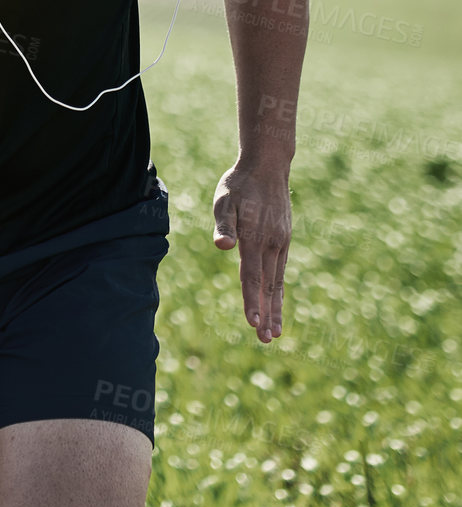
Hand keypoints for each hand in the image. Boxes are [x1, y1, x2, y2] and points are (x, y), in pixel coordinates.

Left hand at [213, 162, 291, 343]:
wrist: (268, 166)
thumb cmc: (240, 183)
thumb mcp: (225, 198)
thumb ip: (224, 224)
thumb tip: (222, 246)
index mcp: (256, 238)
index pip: (253, 276)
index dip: (252, 300)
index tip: (253, 323)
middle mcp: (272, 244)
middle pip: (268, 285)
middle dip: (267, 313)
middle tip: (266, 340)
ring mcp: (281, 243)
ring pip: (277, 281)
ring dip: (275, 307)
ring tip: (274, 332)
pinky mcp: (284, 239)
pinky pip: (281, 270)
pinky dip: (279, 289)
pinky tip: (276, 300)